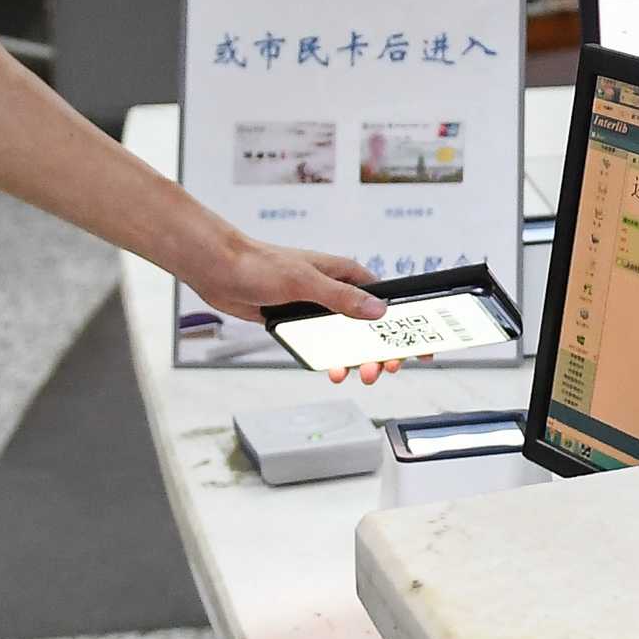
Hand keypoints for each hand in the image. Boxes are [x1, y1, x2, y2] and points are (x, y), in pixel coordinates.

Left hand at [184, 233, 396, 382]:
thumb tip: (378, 310)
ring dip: (355, 358)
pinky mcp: (298, 321)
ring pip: (348, 339)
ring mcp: (317, 307)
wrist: (219, 270)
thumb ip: (342, 298)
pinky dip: (331, 358)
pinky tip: (330, 369)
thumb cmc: (258, 264)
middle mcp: (335, 291)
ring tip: (355, 374)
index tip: (419, 346)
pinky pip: (323, 345)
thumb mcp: (305, 282)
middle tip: (381, 369)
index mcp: (345, 274)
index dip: (405, 324)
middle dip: (380, 350)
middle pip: (371, 326)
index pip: (386, 301)